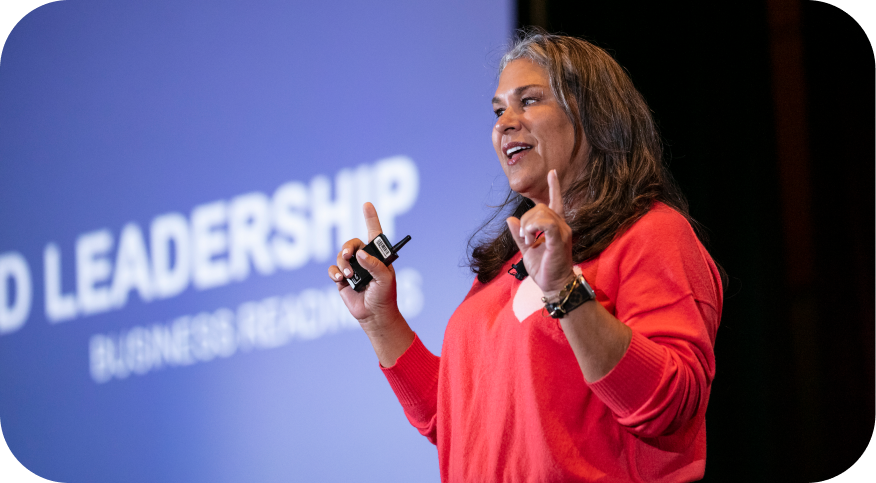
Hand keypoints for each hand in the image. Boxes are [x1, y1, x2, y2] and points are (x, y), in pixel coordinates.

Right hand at [328, 203, 401, 329]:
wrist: (374, 316)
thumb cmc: (385, 296)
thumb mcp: (385, 279)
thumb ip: (374, 265)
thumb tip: (359, 254)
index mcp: (379, 256)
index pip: (374, 232)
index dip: (370, 217)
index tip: (366, 204)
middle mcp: (364, 259)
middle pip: (352, 243)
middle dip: (348, 247)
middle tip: (349, 255)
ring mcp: (352, 268)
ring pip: (341, 256)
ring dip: (343, 263)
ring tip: (348, 275)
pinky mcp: (342, 279)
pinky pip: (333, 268)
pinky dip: (334, 272)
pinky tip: (339, 279)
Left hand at [506, 169, 575, 294]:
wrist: (553, 285)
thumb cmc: (543, 268)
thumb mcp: (526, 249)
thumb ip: (519, 234)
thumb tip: (509, 219)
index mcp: (555, 227)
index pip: (556, 202)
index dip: (554, 187)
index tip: (552, 172)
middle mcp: (561, 226)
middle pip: (541, 207)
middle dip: (526, 219)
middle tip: (524, 238)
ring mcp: (562, 232)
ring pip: (542, 213)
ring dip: (528, 225)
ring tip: (528, 241)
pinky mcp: (559, 239)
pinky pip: (547, 223)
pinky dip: (533, 227)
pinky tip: (530, 236)